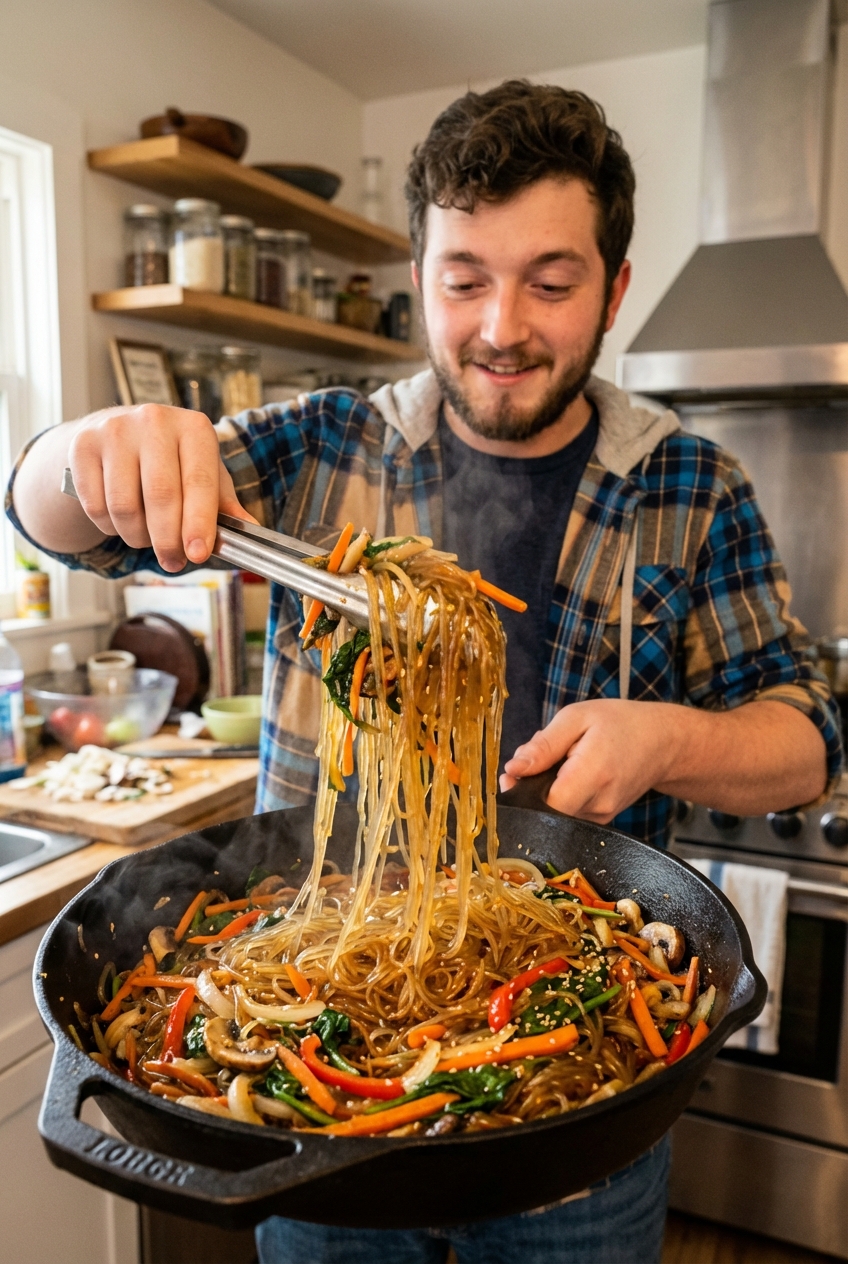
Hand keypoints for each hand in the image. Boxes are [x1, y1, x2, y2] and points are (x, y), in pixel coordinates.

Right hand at [68, 404, 255, 570]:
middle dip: (168, 540)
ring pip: (124, 507)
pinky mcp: (83, 446)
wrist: (119, 434)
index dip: (198, 522)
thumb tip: (250, 529)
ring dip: (137, 537)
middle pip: (160, 496)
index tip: (197, 553)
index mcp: (194, 427)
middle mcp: (154, 421)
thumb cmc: (173, 460)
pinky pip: (96, 507)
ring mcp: (115, 431)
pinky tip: (121, 519)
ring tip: (147, 536)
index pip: (198, 481)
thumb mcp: (206, 473)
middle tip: (174, 562)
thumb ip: (225, 505)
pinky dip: (110, 527)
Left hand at [500, 700, 674, 822]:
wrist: (662, 742)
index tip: (516, 773)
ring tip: (562, 759)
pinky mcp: (601, 821)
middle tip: (538, 757)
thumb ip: (544, 745)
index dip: (522, 793)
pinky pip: (568, 813)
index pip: (546, 806)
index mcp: (593, 774)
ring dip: (547, 788)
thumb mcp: (577, 718)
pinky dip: (560, 794)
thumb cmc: (620, 723)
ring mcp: (602, 817)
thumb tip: (513, 769)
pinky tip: (570, 772)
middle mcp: (599, 804)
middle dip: (531, 786)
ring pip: (555, 812)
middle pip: (546, 810)